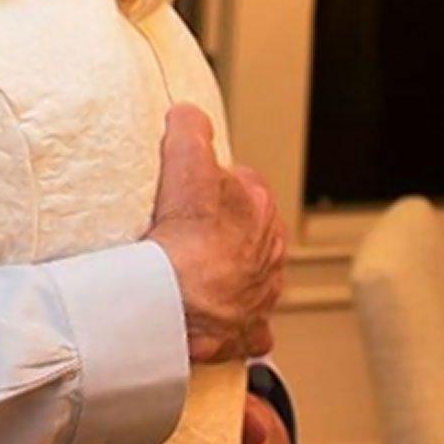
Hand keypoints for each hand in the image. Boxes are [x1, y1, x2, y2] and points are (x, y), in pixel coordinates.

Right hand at [148, 105, 286, 362]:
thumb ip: (190, 131)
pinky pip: (248, 327)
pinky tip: (214, 317)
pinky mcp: (245, 331)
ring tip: (190, 271)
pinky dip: (234, 322)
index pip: (244, 183)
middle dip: (225, 227)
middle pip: (248, 230)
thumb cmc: (184, 237)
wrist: (175, 302)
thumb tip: (188, 113)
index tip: (189, 186)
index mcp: (260, 210)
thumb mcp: (185, 163)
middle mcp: (269, 253)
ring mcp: (260, 295)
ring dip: (230, 273)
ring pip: (252, 276)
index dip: (215, 181)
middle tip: (184, 227)